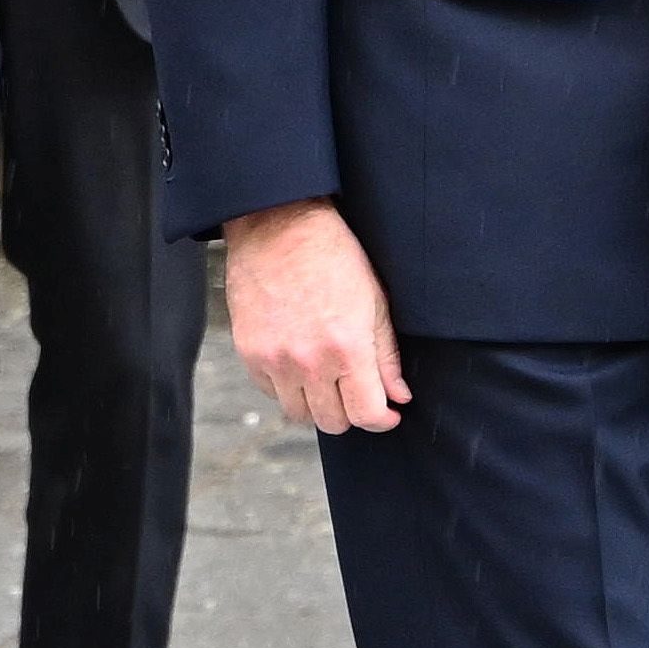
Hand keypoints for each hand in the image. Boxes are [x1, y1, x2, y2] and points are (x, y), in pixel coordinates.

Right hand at [225, 200, 409, 436]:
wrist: (278, 226)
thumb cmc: (332, 256)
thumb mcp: (374, 301)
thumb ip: (386, 356)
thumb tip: (399, 396)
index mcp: (347, 348)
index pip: (367, 414)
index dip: (382, 420)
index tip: (387, 414)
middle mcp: (309, 362)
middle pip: (332, 422)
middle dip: (351, 413)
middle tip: (357, 393)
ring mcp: (275, 360)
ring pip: (299, 414)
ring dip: (317, 405)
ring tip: (327, 381)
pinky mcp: (250, 353)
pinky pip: (271, 393)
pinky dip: (288, 388)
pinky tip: (300, 365)